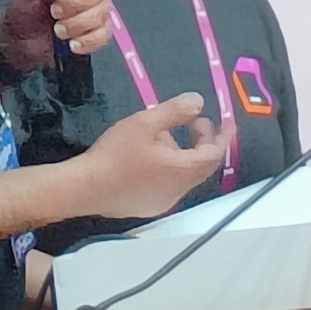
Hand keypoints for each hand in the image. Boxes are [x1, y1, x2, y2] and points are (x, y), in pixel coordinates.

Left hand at [0, 0, 111, 75]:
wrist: (21, 40)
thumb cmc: (25, 8)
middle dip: (74, 4)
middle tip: (54, 11)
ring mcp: (98, 10)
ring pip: (100, 14)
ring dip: (76, 25)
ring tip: (57, 30)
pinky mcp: (98, 32)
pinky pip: (103, 35)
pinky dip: (86, 41)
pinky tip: (72, 43)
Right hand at [78, 93, 226, 219]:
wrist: (83, 187)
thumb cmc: (115, 154)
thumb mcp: (146, 122)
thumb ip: (175, 111)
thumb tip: (198, 102)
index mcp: (182, 171)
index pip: (214, 154)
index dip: (222, 137)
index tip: (227, 123)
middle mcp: (178, 191)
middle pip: (202, 167)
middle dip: (204, 143)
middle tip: (196, 124)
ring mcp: (163, 202)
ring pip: (185, 176)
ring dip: (186, 155)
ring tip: (167, 135)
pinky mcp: (148, 207)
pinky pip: (170, 186)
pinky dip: (172, 168)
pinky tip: (152, 157)